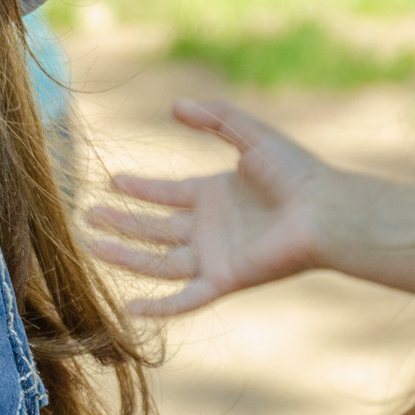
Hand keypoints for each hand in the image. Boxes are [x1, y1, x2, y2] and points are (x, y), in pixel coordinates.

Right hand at [84, 100, 333, 316]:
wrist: (328, 211)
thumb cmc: (297, 173)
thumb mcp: (251, 135)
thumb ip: (215, 118)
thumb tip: (175, 105)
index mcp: (214, 196)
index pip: (165, 195)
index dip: (137, 189)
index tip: (110, 182)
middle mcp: (209, 229)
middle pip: (153, 229)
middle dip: (120, 222)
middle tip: (87, 216)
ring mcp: (214, 256)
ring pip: (157, 261)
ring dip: (124, 255)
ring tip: (91, 244)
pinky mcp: (224, 279)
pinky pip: (185, 298)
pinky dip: (159, 306)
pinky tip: (131, 308)